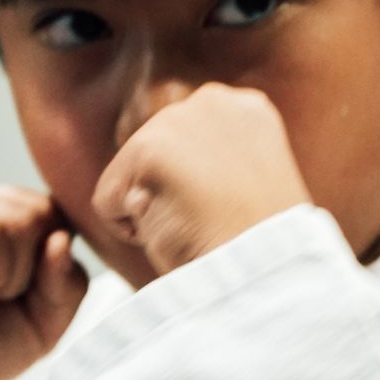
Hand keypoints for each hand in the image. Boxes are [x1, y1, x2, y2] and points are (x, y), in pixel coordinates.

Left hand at [93, 85, 310, 277]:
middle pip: (152, 155)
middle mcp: (215, 101)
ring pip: (130, 179)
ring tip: (200, 229)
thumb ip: (216, 167)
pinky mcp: (149, 150)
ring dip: (155, 214)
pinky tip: (178, 234)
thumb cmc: (261, 254)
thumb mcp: (251, 190)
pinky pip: (108, 202)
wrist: (271, 277)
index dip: (197, 192)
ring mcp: (180, 121)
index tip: (229, 214)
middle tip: (214, 225)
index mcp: (247, 110)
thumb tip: (155, 178)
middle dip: (170, 197)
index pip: (186, 146)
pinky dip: (130, 232)